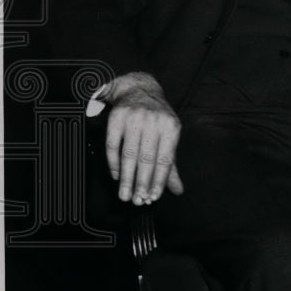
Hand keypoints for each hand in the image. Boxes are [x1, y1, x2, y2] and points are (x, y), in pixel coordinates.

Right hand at [103, 71, 183, 204]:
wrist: (139, 89)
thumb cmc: (157, 118)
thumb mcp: (169, 136)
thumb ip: (171, 165)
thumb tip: (177, 190)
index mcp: (171, 127)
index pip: (165, 159)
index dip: (158, 180)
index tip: (153, 198)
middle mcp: (154, 121)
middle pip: (146, 159)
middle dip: (142, 183)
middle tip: (137, 201)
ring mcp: (134, 118)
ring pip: (129, 154)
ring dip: (127, 178)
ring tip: (125, 195)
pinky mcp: (116, 118)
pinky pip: (113, 146)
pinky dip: (114, 164)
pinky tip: (117, 177)